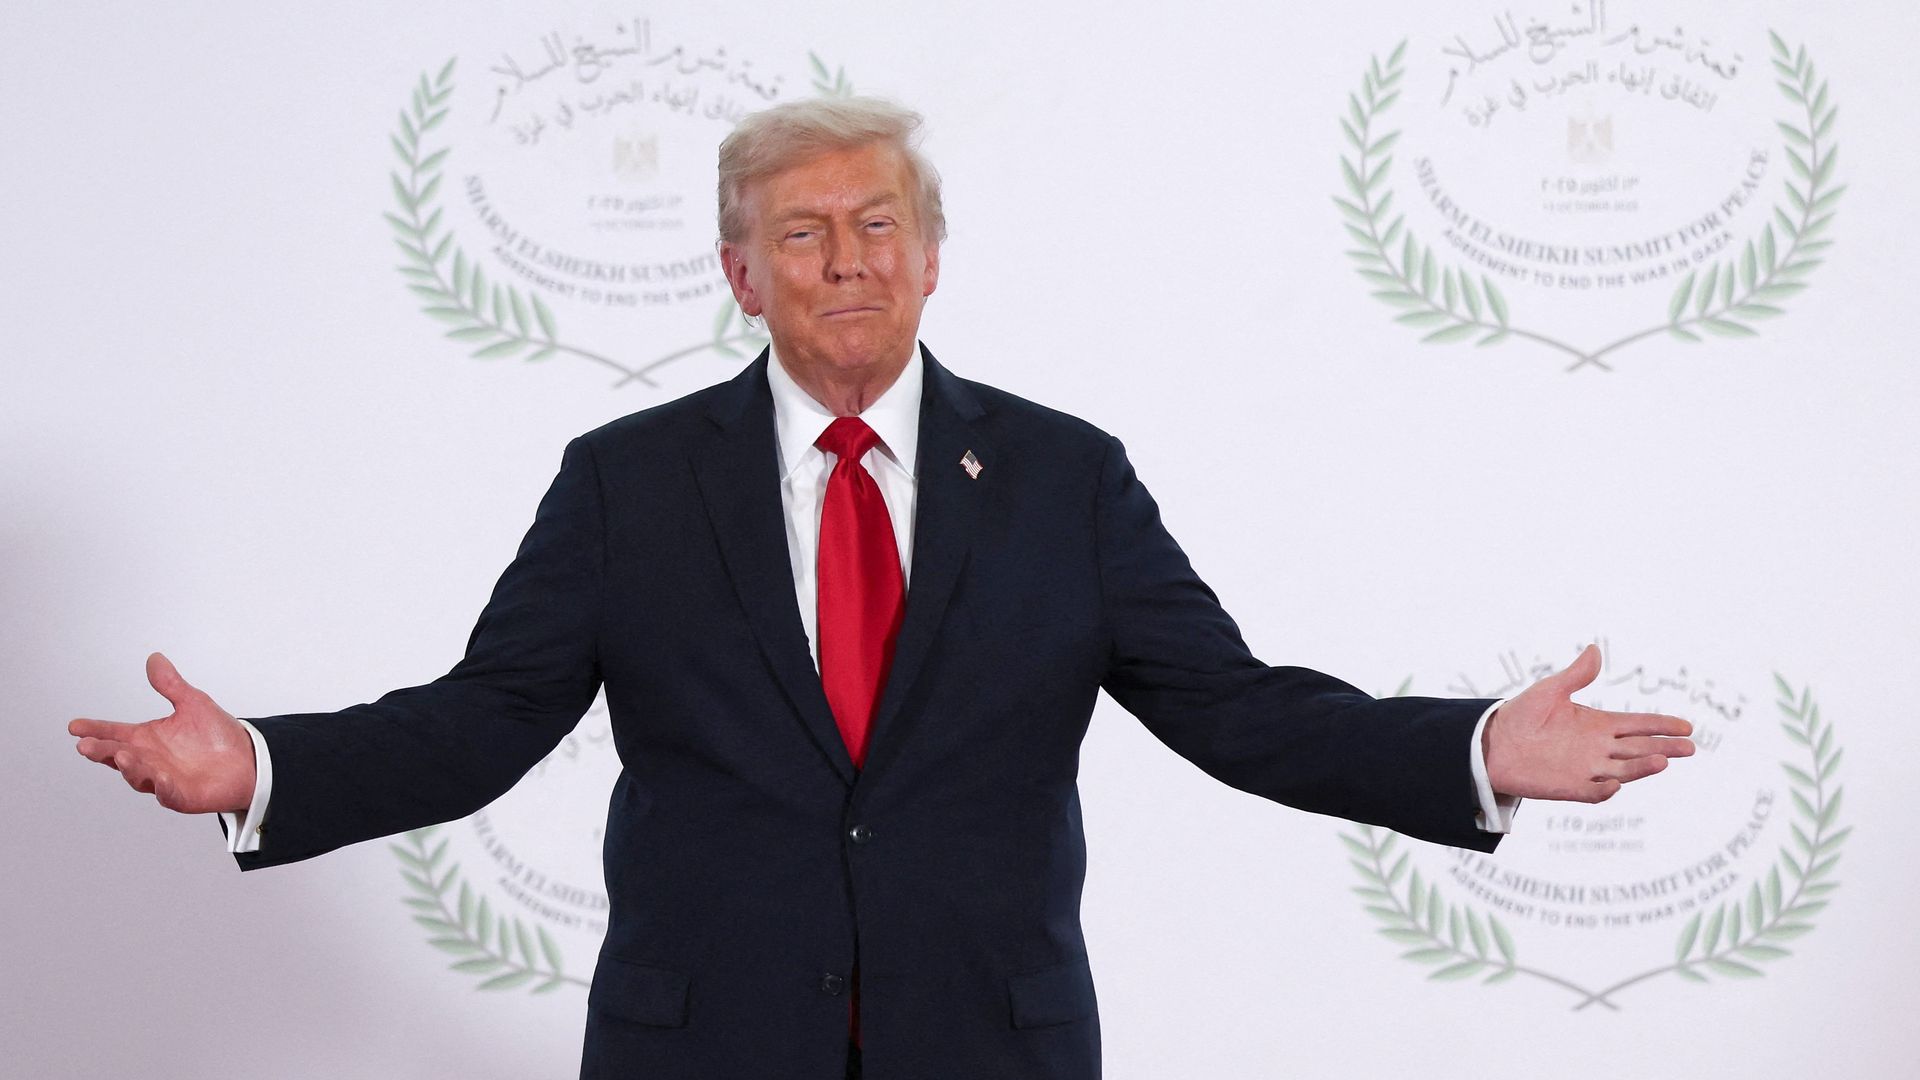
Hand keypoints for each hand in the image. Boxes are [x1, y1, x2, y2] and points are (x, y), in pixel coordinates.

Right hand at [70, 653, 256, 814]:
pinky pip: (169, 793)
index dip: (95, 729)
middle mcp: (150, 760)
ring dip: (129, 766)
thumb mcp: (193, 703)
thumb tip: (154, 658)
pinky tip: (161, 778)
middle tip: (85, 745)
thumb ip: (170, 685)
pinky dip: (163, 786)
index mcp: (147, 739)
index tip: (74, 726)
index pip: (114, 733)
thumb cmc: (217, 735)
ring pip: (139, 775)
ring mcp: (163, 780)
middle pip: (118, 756)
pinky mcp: (182, 795)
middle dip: (101, 751)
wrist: (248, 760)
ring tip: (119, 754)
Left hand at [1483, 644, 1694, 803]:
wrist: (1493, 742)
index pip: (1638, 725)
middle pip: (1639, 748)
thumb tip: (1594, 650)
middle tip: (1689, 747)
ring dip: (1642, 768)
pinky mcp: (1570, 787)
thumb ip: (1575, 675)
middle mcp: (1598, 748)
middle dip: (1665, 747)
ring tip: (1662, 761)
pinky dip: (1606, 790)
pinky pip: (1594, 792)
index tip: (1686, 726)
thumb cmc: (1522, 715)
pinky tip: (1616, 783)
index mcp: (1598, 724)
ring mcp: (1586, 769)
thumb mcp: (1550, 690)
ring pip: (1623, 770)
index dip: (1661, 725)